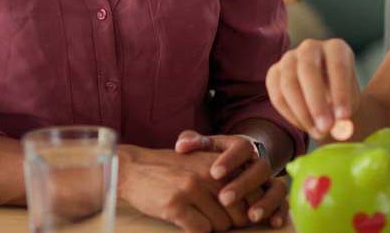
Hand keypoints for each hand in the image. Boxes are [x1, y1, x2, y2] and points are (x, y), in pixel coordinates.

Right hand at [116, 144, 261, 232]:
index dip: (249, 211)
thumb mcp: (205, 165)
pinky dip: (196, 231)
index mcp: (221, 164)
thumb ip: (230, 179)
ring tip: (196, 216)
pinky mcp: (175, 204)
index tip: (241, 216)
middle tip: (214, 219)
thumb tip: (254, 208)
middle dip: (231, 223)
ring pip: (222, 225)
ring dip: (211, 228)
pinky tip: (185, 221)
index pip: (254, 195)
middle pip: (240, 214)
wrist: (134, 168)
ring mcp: (192, 188)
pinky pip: (200, 231)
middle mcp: (210, 174)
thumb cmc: (174, 171)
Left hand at [175, 131, 287, 227]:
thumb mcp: (203, 147)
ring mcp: (269, 180)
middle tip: (225, 199)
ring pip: (276, 187)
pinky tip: (273, 224)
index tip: (214, 173)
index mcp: (242, 147)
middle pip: (260, 168)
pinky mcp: (275, 196)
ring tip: (251, 217)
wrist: (231, 164)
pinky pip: (283, 203)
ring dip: (266, 202)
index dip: (231, 160)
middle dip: (244, 185)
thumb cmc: (211, 158)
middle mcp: (259, 162)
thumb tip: (183, 146)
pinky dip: (280, 212)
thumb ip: (193, 143)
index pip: (242, 147)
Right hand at [266, 38, 358, 140]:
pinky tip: (305, 126)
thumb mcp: (349, 106)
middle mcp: (311, 48)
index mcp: (336, 48)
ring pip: (289, 83)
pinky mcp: (274, 73)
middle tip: (325, 128)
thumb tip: (340, 129)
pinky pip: (277, 95)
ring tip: (318, 132)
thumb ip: (345, 116)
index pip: (338, 65)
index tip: (344, 117)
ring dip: (302, 112)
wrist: (324, 100)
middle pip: (308, 69)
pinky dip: (289, 114)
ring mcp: (289, 58)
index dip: (340, 92)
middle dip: (316, 102)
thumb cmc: (340, 100)